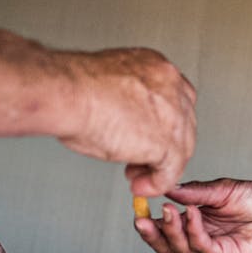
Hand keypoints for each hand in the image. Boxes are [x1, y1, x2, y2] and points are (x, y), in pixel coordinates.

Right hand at [58, 48, 196, 195]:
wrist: (68, 93)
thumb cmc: (74, 87)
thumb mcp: (110, 86)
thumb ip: (127, 102)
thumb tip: (124, 124)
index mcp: (156, 67)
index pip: (176, 99)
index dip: (163, 123)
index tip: (146, 135)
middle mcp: (170, 85)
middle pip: (183, 124)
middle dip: (162, 146)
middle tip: (138, 161)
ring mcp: (173, 113)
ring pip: (181, 148)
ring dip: (159, 167)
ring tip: (136, 177)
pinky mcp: (167, 141)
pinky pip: (171, 170)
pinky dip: (156, 183)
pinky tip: (141, 186)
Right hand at [134, 179, 251, 252]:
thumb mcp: (222, 189)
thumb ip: (194, 192)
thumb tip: (166, 188)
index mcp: (197, 222)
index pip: (165, 228)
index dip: (150, 221)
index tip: (138, 207)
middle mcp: (201, 239)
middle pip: (166, 245)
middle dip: (151, 232)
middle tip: (142, 217)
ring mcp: (212, 250)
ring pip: (180, 248)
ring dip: (172, 229)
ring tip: (169, 209)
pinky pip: (202, 247)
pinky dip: (193, 231)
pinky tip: (192, 214)